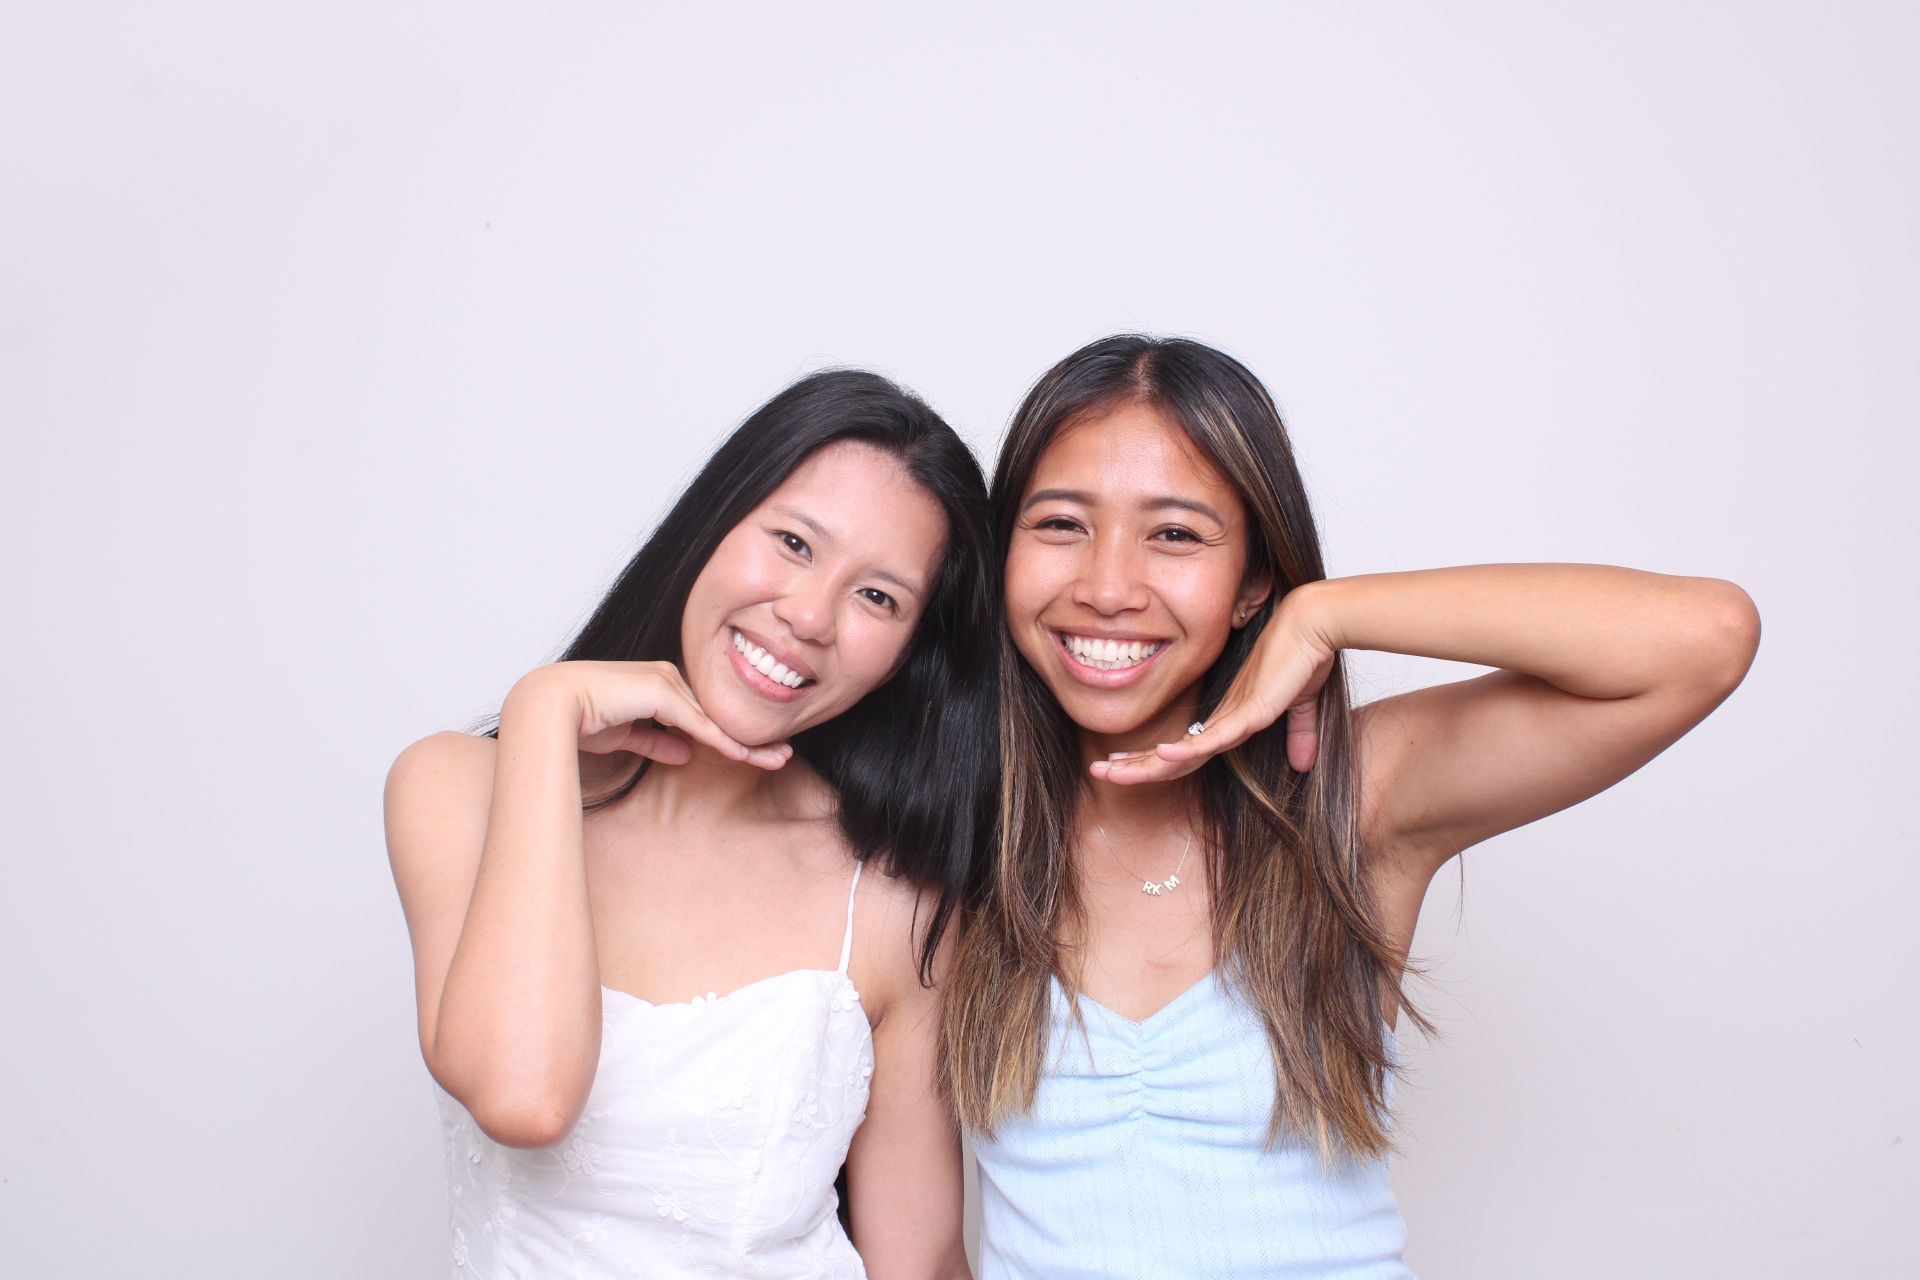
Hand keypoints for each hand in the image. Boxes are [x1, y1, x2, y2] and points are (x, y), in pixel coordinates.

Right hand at [511, 661, 790, 770]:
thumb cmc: (578, 717)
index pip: (702, 714)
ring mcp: (666, 681)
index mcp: (657, 684)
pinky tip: (745, 757)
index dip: (729, 734)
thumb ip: (655, 741)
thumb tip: (685, 754)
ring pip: (715, 720)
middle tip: (782, 757)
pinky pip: (700, 724)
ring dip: (747, 743)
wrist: (550, 705)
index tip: (758, 752)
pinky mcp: (661, 692)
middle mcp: (666, 677)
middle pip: (716, 714)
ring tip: (778, 761)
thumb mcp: (625, 735)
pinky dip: (723, 741)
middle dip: (750, 738)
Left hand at [1090, 594, 1336, 785]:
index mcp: (1228, 717)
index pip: (1183, 749)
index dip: (1153, 761)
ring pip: (1180, 753)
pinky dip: (1187, 750)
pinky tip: (1162, 757)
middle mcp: (1222, 716)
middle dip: (1134, 766)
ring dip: (1143, 766)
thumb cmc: (1306, 655)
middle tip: (1098, 770)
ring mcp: (1232, 714)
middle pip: (1171, 754)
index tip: (1125, 766)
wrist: (1316, 624)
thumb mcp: (1300, 705)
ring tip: (1108, 772)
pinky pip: (1212, 738)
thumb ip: (1299, 733)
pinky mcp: (1249, 712)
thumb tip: (1304, 763)